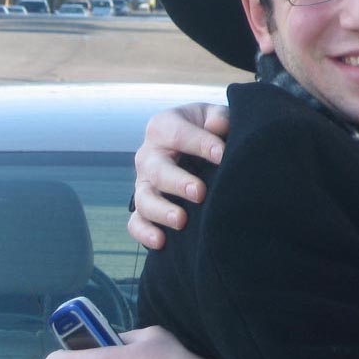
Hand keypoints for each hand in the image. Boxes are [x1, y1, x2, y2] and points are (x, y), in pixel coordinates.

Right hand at [128, 102, 229, 248]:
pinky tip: (160, 242)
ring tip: (182, 221)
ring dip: (161, 211)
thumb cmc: (207, 128)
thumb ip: (217, 117)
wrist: (197, 146)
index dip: (201, 144)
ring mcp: (143, 182)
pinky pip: (136, 222)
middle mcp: (149, 155)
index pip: (179, 135)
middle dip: (177, 182)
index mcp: (163, 127)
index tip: (222, 155)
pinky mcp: (143, 206)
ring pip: (144, 199)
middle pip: (157, 170)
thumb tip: (218, 127)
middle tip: (199, 192)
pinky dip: (144, 233)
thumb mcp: (212, 116)